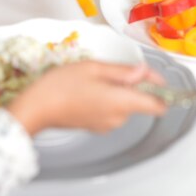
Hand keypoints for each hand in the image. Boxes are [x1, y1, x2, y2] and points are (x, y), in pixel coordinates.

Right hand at [7, 61, 167, 134]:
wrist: (34, 109)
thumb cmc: (61, 85)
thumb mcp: (94, 68)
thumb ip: (124, 71)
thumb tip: (144, 72)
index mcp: (122, 103)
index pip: (158, 105)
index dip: (160, 89)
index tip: (153, 76)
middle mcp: (119, 118)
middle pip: (141, 101)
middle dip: (134, 84)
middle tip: (115, 69)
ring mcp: (108, 124)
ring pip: (126, 104)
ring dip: (120, 90)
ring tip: (97, 77)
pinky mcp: (97, 126)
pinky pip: (113, 110)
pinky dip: (109, 98)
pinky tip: (91, 89)